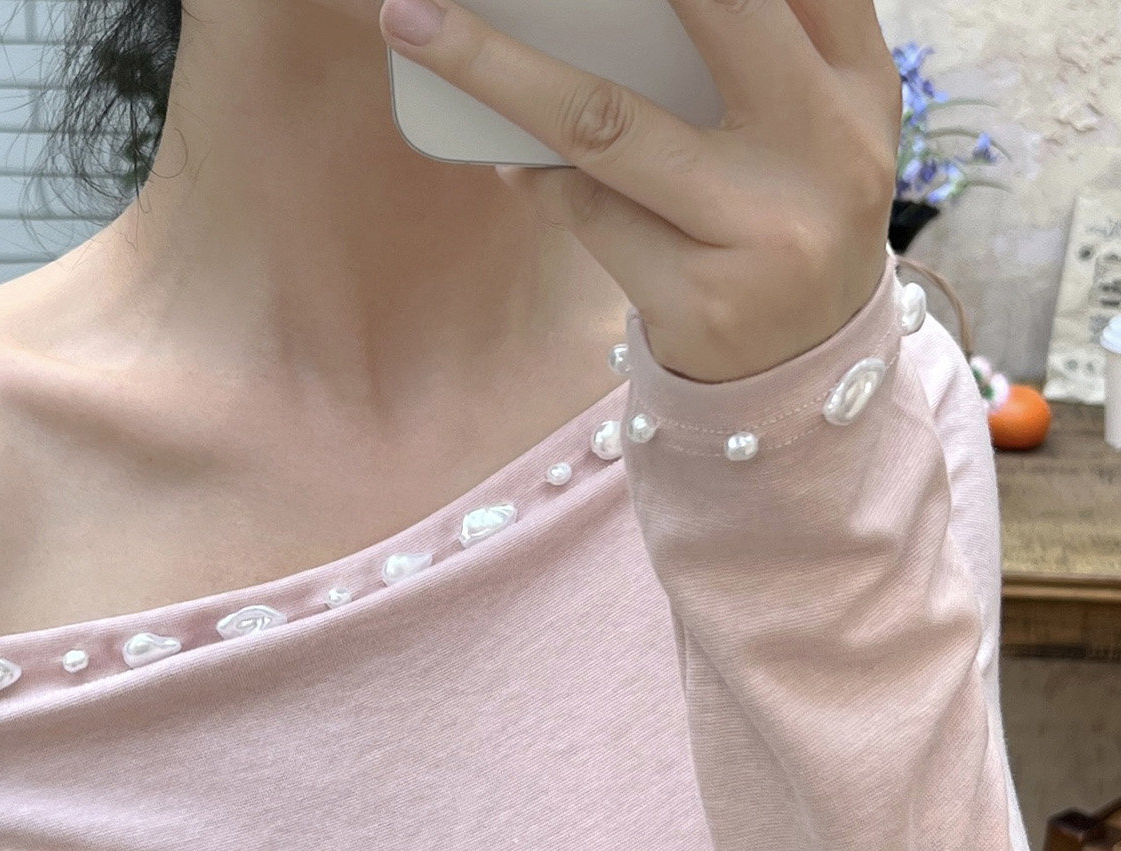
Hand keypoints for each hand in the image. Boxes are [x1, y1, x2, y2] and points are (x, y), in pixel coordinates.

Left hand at [376, 0, 900, 384]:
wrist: (806, 384)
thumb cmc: (784, 223)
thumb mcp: (808, 129)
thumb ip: (760, 48)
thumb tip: (588, 7)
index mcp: (858, 85)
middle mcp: (825, 148)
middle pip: (712, 10)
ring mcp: (764, 232)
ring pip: (605, 121)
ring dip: (496, 67)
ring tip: (420, 26)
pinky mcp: (701, 302)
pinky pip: (587, 213)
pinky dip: (536, 178)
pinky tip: (509, 160)